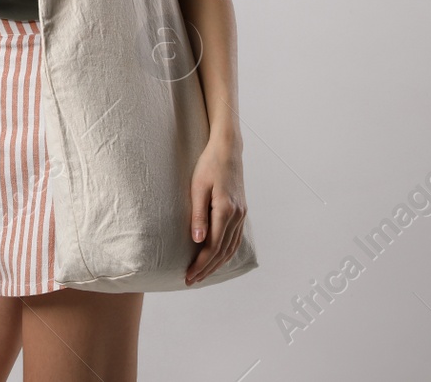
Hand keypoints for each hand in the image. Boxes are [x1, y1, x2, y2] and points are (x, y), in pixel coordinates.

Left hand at [185, 135, 246, 285]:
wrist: (228, 150)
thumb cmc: (208, 165)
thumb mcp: (198, 188)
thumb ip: (198, 215)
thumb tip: (197, 241)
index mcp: (225, 210)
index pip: (212, 246)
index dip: (200, 264)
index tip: (188, 276)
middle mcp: (237, 215)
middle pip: (222, 251)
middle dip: (207, 268)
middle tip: (191, 281)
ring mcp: (242, 214)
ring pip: (231, 247)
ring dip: (217, 263)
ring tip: (202, 274)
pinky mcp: (242, 211)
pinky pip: (236, 238)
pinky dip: (227, 252)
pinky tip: (218, 258)